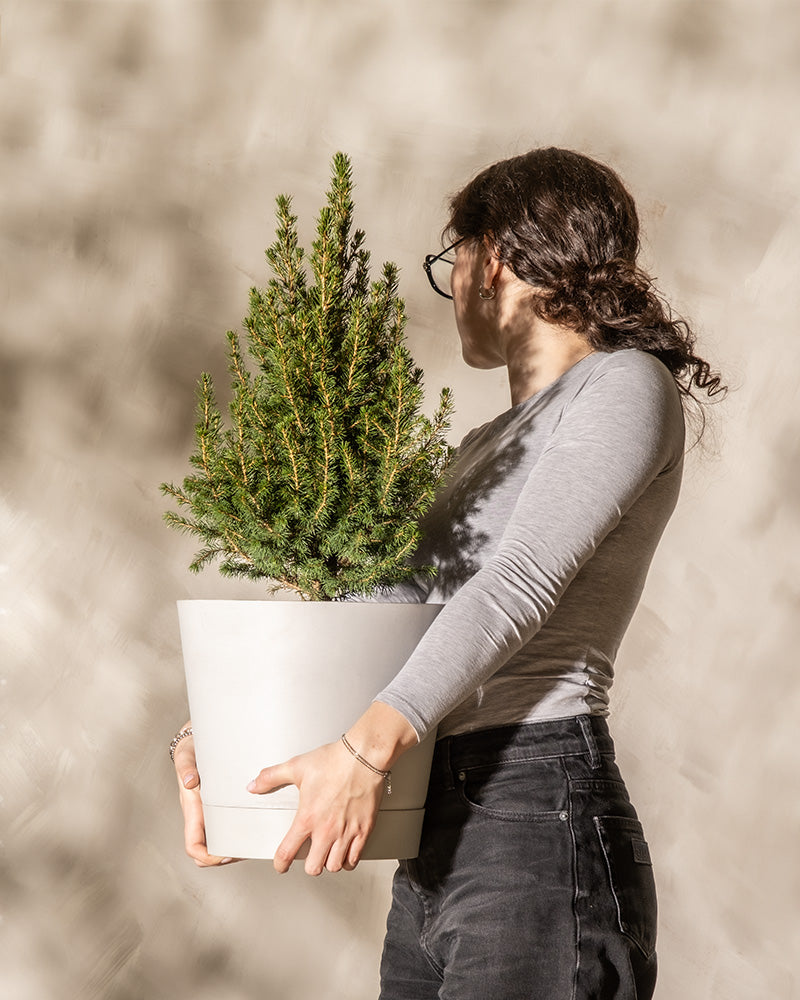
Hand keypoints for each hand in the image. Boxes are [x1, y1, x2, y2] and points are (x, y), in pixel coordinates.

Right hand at [172, 721, 239, 867]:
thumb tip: (190, 782)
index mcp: (192, 808)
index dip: (206, 856)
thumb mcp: (187, 756)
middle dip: (221, 858)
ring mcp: (209, 811)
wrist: (194, 740)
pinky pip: (224, 826)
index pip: (193, 845)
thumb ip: (186, 767)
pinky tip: (252, 826)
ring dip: (230, 848)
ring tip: (252, 844)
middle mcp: (200, 814)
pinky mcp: (218, 804)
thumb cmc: (191, 750)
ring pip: (216, 840)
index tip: (224, 855)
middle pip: (205, 850)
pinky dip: (235, 833)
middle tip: (244, 852)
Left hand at [247, 738, 385, 875]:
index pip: (287, 852)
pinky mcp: (364, 830)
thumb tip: (253, 785)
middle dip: (309, 865)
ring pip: (335, 866)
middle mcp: (326, 830)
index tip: (281, 865)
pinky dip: (348, 861)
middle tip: (308, 857)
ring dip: (328, 863)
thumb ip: (271, 777)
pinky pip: (355, 859)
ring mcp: (346, 832)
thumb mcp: (296, 767)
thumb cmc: (333, 761)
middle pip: (314, 867)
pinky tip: (345, 853)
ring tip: (326, 854)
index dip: (280, 863)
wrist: (363, 756)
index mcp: (307, 817)